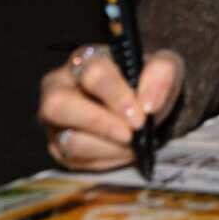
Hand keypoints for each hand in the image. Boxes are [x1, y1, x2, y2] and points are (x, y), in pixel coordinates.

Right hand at [37, 44, 184, 170]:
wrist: (143, 106)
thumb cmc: (146, 81)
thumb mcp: (164, 68)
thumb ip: (161, 74)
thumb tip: (147, 105)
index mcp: (84, 59)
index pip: (93, 73)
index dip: (116, 96)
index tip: (140, 115)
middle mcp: (58, 87)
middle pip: (58, 106)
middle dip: (99, 124)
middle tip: (130, 135)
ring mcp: (54, 119)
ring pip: (69, 140)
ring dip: (108, 148)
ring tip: (133, 143)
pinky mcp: (58, 147)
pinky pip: (74, 160)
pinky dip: (105, 160)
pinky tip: (123, 150)